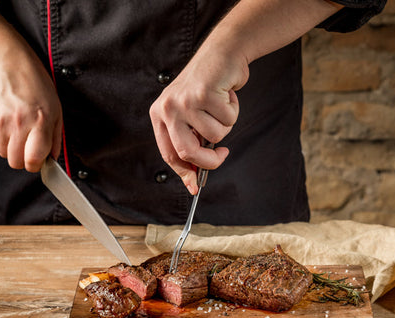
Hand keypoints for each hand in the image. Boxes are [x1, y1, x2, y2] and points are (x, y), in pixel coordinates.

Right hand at [0, 57, 62, 171]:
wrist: (11, 65)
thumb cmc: (38, 87)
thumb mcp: (57, 111)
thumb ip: (56, 138)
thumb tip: (52, 159)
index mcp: (40, 122)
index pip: (33, 159)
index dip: (36, 165)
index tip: (39, 161)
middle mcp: (18, 124)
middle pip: (15, 162)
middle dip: (24, 160)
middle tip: (30, 148)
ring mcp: (0, 122)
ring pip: (3, 153)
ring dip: (12, 148)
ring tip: (21, 131)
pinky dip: (1, 138)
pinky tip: (10, 123)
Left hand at [149, 45, 247, 194]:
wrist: (221, 54)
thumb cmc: (209, 87)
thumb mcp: (192, 115)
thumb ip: (191, 141)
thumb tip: (195, 179)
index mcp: (160, 115)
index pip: (169, 154)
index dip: (184, 173)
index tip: (195, 187)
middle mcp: (168, 108)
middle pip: (187, 152)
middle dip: (209, 160)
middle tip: (222, 154)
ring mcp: (185, 100)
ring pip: (214, 135)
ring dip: (226, 124)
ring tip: (221, 105)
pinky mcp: (204, 94)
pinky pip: (228, 119)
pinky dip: (234, 110)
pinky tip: (226, 94)